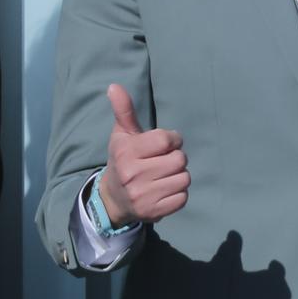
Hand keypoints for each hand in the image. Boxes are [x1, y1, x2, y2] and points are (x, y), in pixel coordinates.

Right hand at [97, 84, 186, 224]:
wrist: (114, 198)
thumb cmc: (123, 160)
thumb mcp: (122, 135)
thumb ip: (124, 110)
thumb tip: (114, 86)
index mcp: (126, 152)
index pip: (166, 140)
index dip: (172, 140)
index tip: (165, 144)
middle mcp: (132, 175)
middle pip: (179, 160)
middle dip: (176, 158)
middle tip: (163, 162)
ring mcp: (143, 196)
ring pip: (184, 178)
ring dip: (179, 176)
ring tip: (164, 176)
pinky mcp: (154, 212)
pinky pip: (183, 198)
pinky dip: (178, 193)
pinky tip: (164, 190)